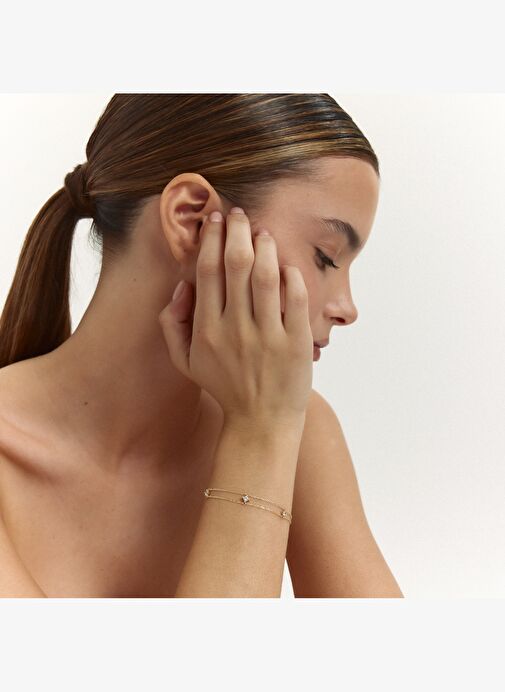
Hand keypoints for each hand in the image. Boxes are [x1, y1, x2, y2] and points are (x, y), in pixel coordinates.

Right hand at [158, 208, 313, 425]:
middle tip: (239, 213)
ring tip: (263, 231)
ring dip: (265, 246)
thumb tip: (182, 285)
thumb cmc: (223, 386)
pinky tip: (287, 264)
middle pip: (236, 265)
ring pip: (266, 277)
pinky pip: (296, 300)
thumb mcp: (185, 362)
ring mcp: (268, 337)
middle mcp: (235, 329)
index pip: (207, 271)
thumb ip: (173, 324)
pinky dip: (292, 277)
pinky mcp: (296, 344)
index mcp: (206, 330)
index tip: (215, 219)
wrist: (261, 422)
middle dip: (237, 231)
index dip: (211, 239)